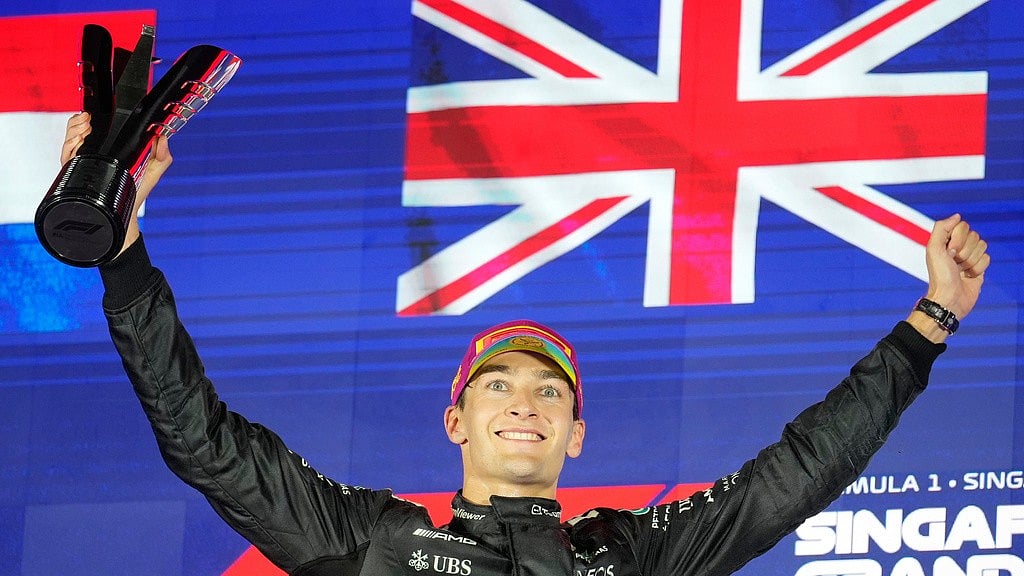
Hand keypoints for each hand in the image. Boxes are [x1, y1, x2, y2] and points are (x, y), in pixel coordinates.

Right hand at [61, 112, 172, 255]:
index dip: (93, 117)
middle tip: (88, 124)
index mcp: (111, 148)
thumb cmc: (137, 190)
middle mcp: (95, 153)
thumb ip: (162, 154)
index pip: (97, 126)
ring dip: (74, 131)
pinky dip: (69, 146)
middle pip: (78, 128)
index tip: (95, 116)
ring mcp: (84, 162)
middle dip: (80, 122)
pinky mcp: (76, 172)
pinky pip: (66, 154)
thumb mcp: (154, 170)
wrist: (125, 213)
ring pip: (70, 138)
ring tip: (84, 132)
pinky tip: (78, 143)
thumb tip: (163, 139)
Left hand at [908, 214, 989, 341]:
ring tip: (961, 270)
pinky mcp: (978, 267)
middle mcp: (957, 247)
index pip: (963, 226)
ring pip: (982, 246)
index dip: (958, 238)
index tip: (949, 251)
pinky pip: (987, 258)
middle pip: (974, 236)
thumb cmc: (940, 275)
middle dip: (965, 251)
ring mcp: (969, 256)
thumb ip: (941, 228)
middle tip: (954, 263)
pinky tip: (969, 276)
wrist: (950, 298)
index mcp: (945, 241)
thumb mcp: (933, 249)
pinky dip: (978, 268)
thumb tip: (957, 216)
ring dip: (971, 260)